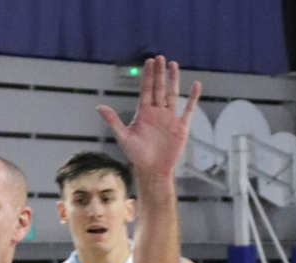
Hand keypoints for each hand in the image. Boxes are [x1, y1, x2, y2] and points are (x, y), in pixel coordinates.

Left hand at [98, 57, 200, 177]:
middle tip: (160, 58)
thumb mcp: (124, 138)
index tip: (149, 61)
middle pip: (159, 88)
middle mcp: (157, 112)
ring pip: (172, 94)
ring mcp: (169, 118)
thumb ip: (113, 121)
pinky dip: (193, 98)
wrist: (152, 170)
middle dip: (159, 73)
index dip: (147, 76)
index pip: (146, 90)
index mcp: (144, 113)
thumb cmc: (137, 156)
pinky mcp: (180, 126)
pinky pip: (188, 109)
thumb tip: (99, 107)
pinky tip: (196, 85)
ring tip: (173, 65)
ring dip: (173, 80)